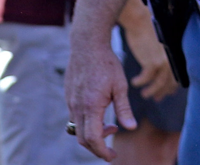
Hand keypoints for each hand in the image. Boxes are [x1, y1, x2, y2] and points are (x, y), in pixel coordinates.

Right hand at [65, 36, 135, 160]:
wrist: (87, 46)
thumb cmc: (107, 64)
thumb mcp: (120, 86)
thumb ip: (124, 108)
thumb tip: (130, 128)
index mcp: (91, 106)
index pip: (93, 138)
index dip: (102, 151)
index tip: (112, 156)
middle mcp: (77, 107)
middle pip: (83, 139)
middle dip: (97, 148)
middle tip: (111, 150)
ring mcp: (71, 103)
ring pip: (77, 130)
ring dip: (92, 136)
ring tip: (111, 127)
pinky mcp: (69, 98)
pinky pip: (75, 119)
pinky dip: (87, 124)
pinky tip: (100, 115)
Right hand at [122, 12, 177, 101]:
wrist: (140, 20)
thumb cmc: (148, 30)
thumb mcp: (160, 45)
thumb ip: (163, 56)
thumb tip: (160, 66)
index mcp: (175, 55)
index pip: (177, 75)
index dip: (172, 86)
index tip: (166, 93)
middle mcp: (172, 59)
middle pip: (170, 81)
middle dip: (163, 92)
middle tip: (155, 98)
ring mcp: (163, 61)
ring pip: (160, 83)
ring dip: (152, 91)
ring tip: (144, 94)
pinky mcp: (152, 61)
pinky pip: (147, 78)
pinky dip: (140, 82)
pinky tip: (134, 82)